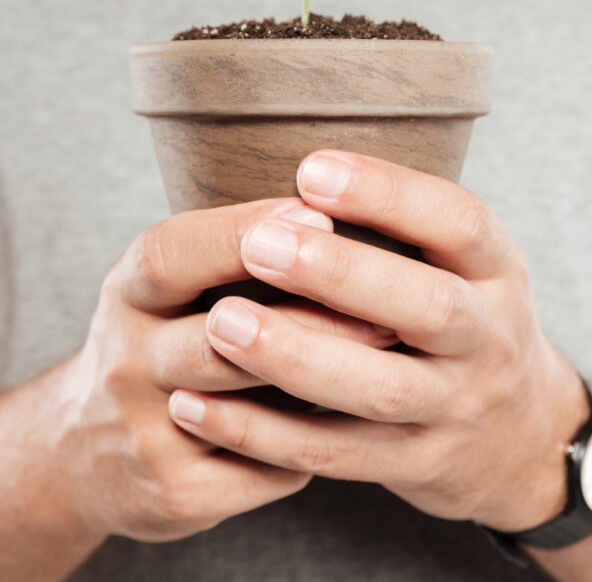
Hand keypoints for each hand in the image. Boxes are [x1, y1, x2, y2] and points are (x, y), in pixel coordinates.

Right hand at [53, 196, 398, 543]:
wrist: (90, 447)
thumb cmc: (162, 336)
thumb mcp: (170, 283)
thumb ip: (232, 253)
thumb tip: (341, 209)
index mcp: (130, 292)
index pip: (172, 255)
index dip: (240, 234)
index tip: (317, 216)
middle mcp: (126, 359)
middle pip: (219, 334)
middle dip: (311, 316)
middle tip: (389, 303)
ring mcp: (144, 431)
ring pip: (245, 405)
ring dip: (323, 377)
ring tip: (391, 350)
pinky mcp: (172, 493)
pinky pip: (263, 470)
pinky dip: (310, 445)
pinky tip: (354, 423)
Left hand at [168, 151, 588, 531]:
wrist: (516, 433)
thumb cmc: (459, 315)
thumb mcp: (462, 262)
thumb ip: (404, 224)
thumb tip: (298, 169)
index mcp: (497, 270)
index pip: (460, 223)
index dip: (390, 194)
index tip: (311, 170)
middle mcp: (489, 338)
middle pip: (431, 309)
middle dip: (343, 276)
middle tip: (258, 245)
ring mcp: (456, 408)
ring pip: (380, 389)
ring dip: (296, 356)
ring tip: (219, 323)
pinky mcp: (415, 463)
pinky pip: (336, 454)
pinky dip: (265, 433)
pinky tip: (199, 406)